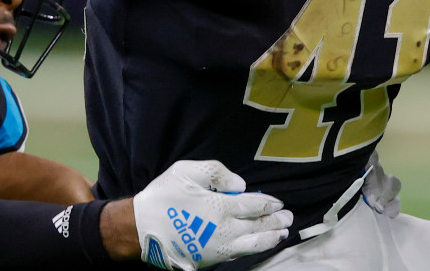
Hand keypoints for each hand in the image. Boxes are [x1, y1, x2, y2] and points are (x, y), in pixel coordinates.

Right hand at [132, 159, 291, 269]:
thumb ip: (216, 173)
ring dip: (270, 237)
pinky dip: (255, 248)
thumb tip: (241, 184)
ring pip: (253, 243)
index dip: (269, 204)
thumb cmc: (163, 196)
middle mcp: (224, 228)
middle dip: (275, 221)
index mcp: (220, 205)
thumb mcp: (186, 171)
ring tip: (281, 233)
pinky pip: (239, 253)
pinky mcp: (211, 258)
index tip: (279, 203)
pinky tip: (260, 245)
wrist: (141, 228)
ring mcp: (219, 246)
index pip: (253, 206)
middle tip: (288, 218)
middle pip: (258, 225)